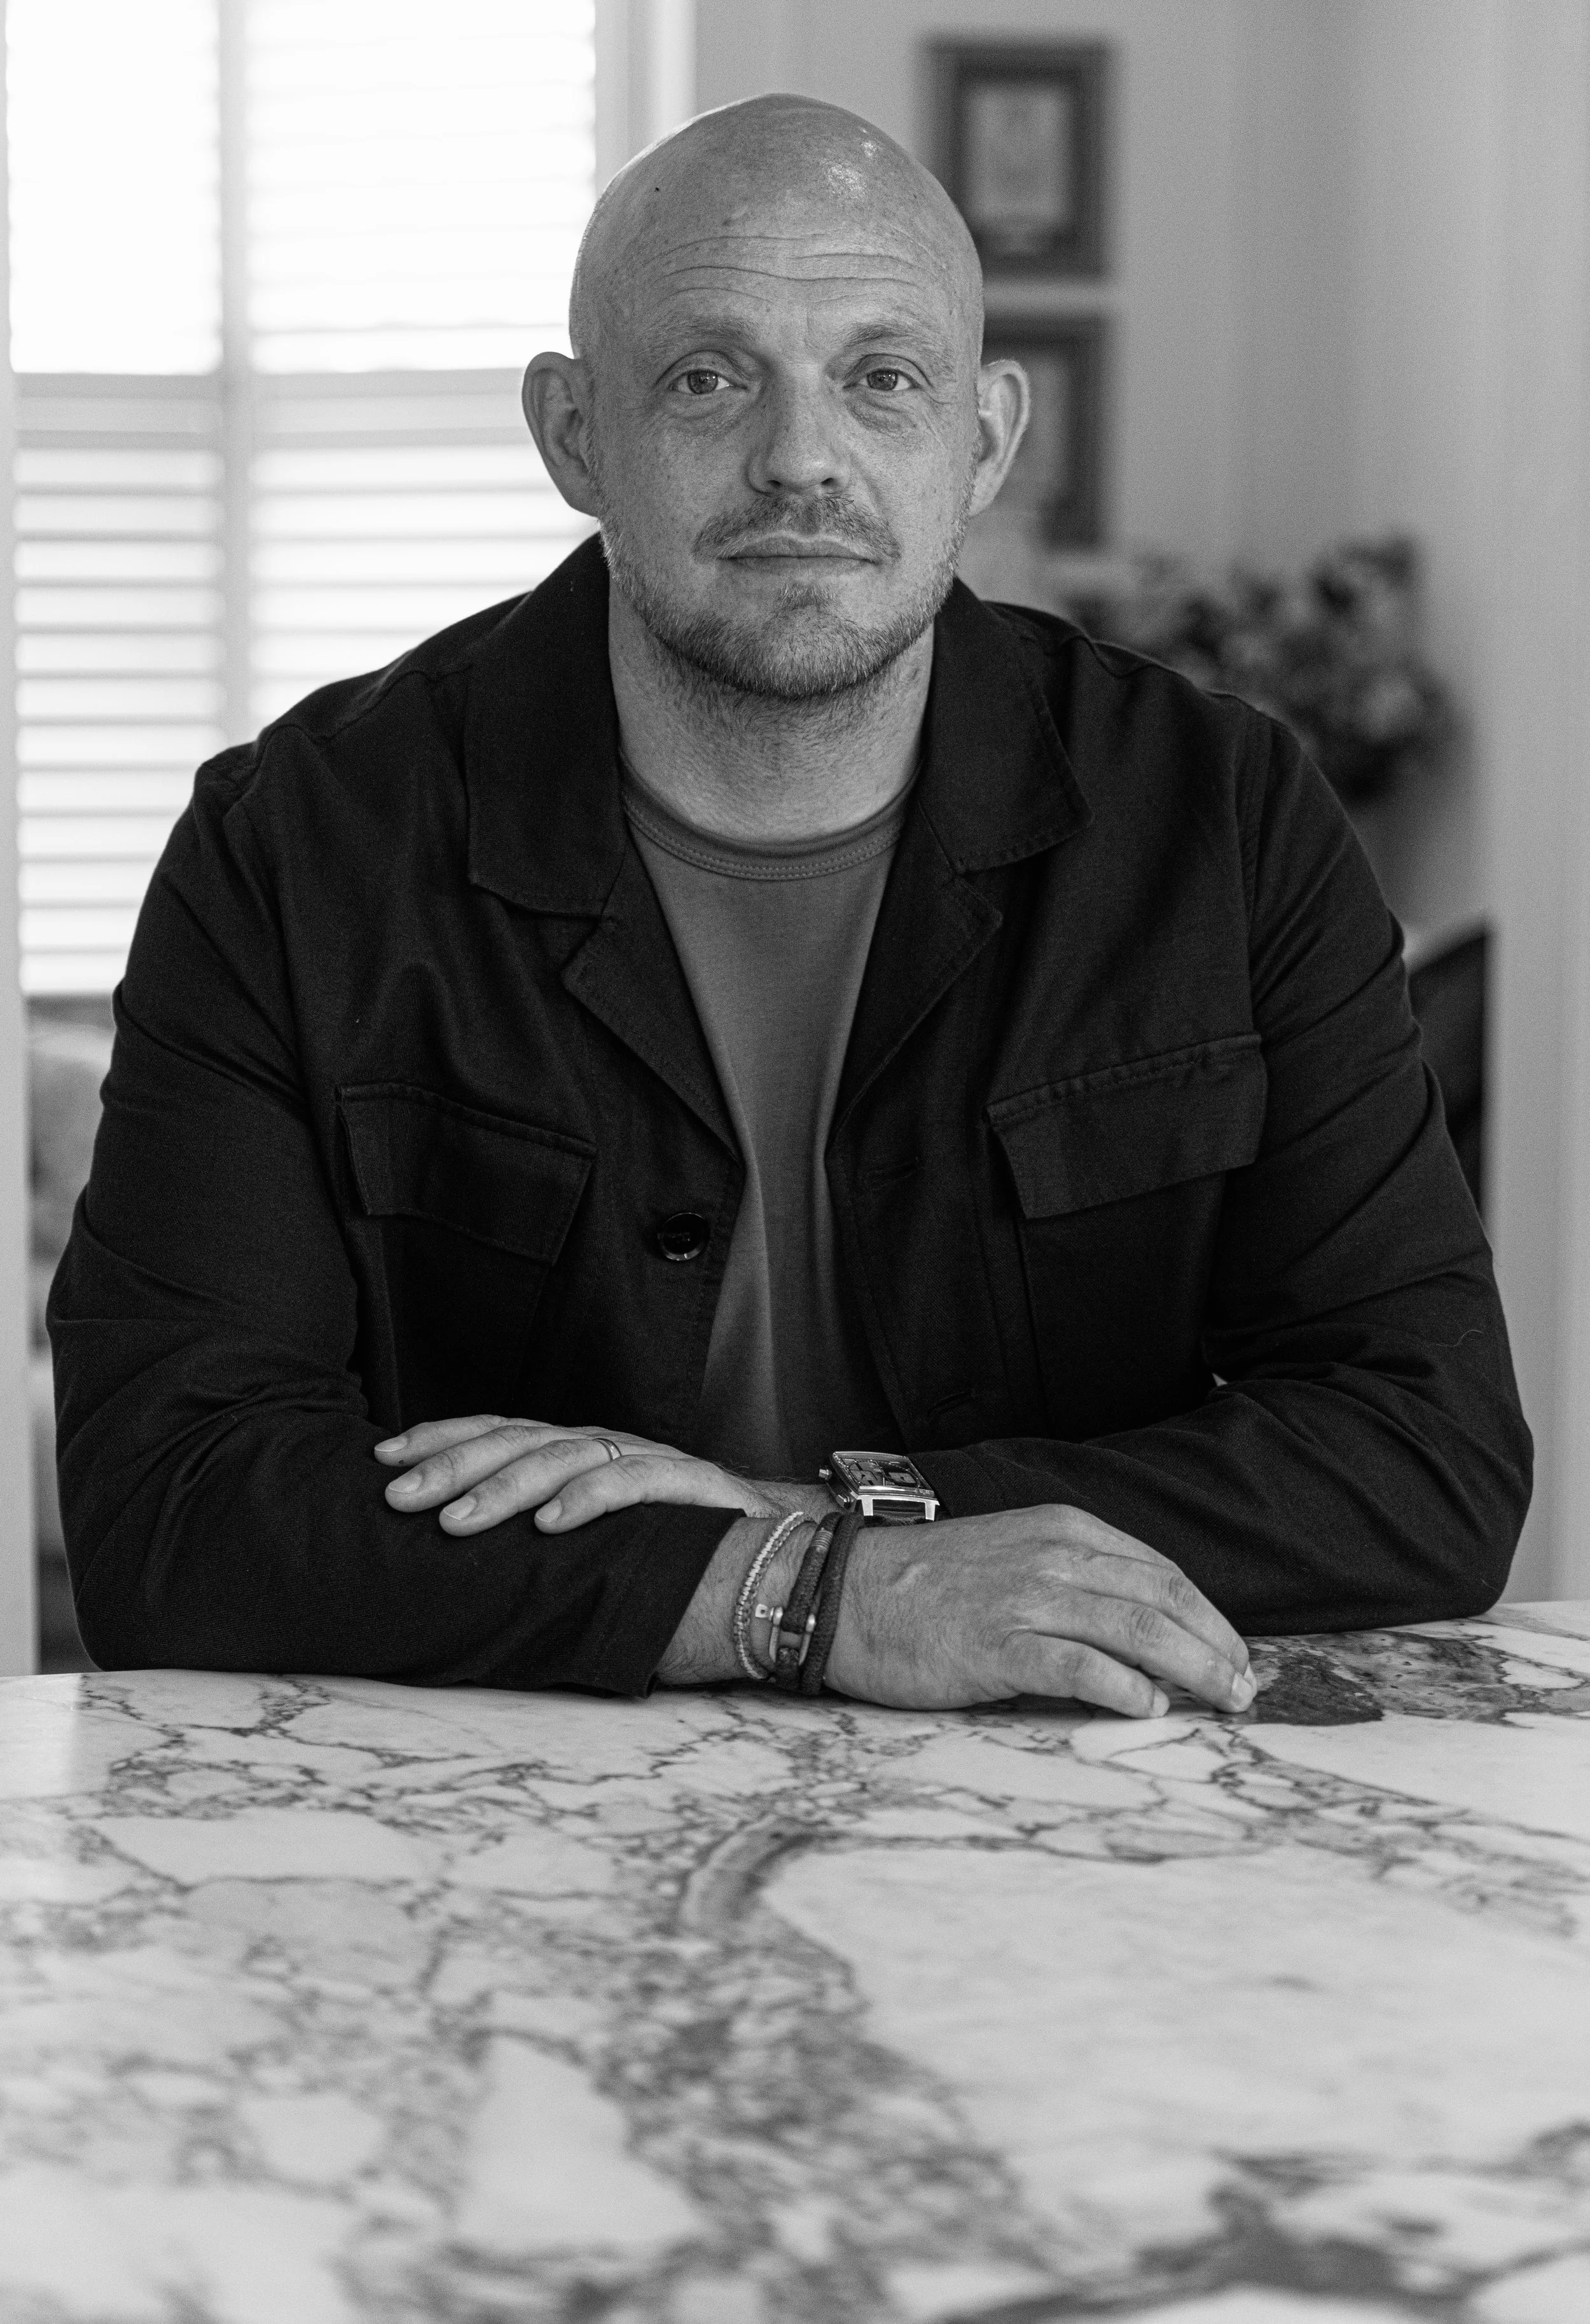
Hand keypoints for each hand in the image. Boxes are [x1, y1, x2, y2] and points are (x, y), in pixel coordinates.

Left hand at [374, 1413, 822, 1535]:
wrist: (782, 1564)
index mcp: (580, 1456)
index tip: (382, 1459)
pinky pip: (635, 1485)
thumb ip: (541, 1538)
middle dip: (452, 1464)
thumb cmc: (678, 1559)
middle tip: (399, 1495)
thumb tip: (458, 1553)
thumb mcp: (596, 1545)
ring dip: (506, 1487)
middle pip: (520, 1439)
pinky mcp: (692, 1488)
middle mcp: (608, 1448)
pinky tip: (551, 1525)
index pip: (501, 1432)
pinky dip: (589, 1501)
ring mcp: (650, 1463)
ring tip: (457, 1520)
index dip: (441, 1440)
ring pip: (567, 1457)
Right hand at [826, 1503, 1253, 1717]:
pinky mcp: (997, 1646)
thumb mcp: (1015, 1558)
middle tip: (1246, 1690)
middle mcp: (1054, 1558)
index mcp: (1063, 1531)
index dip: (1211, 1619)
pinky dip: (1126, 1689)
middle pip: (1165, 1602)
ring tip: (1223, 1703)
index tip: (1236, 1656)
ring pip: (1138, 1631)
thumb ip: (1075, 1584)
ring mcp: (1026, 1600)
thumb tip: (1143, 1638)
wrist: (841, 1590)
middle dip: (1219, 1648)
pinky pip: (1080, 1668)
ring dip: (1194, 1671)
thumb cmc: (927, 1586)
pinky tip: (1151, 1709)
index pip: (1163, 1575)